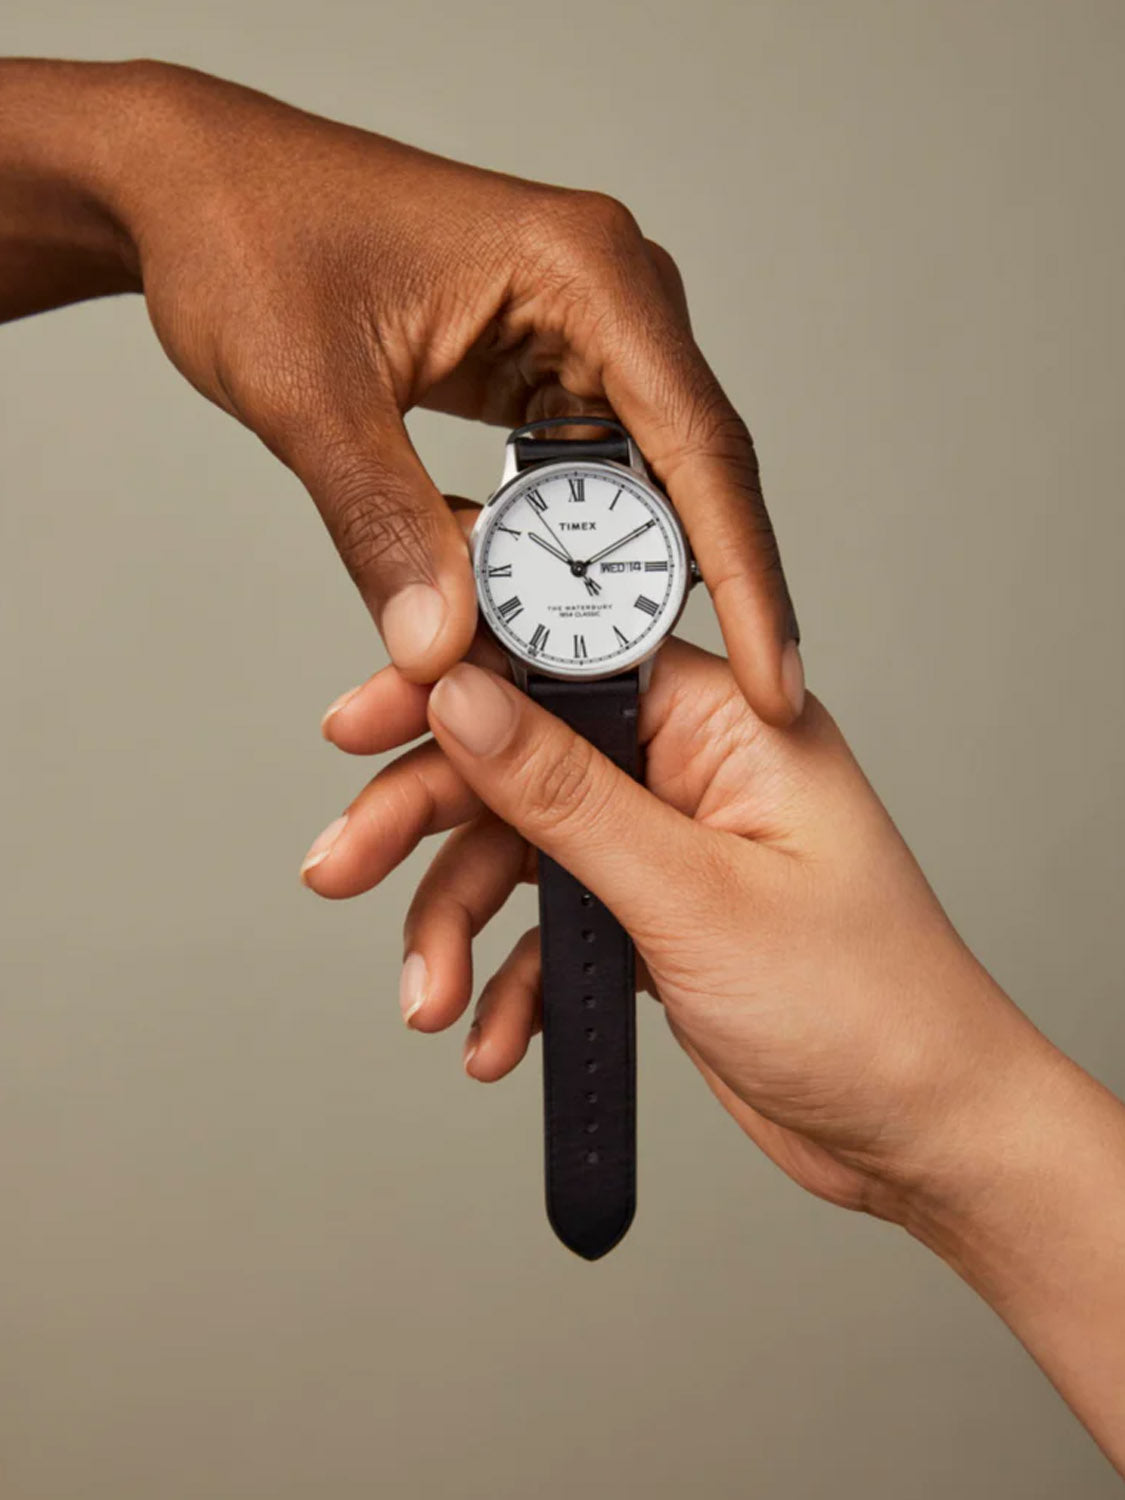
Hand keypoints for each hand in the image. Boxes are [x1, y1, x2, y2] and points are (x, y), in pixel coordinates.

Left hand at [0, 60, 801, 713]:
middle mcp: (606, 294)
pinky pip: (584, 473)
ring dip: (622, 574)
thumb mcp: (310, 395)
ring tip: (624, 668)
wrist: (195, 189)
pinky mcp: (543, 362)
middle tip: (720, 703)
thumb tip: (440, 650)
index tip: (774, 678)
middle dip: (693, 589)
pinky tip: (560, 608)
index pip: (700, 448)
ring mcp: (580, 327)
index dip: (745, 575)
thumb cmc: (249, 238)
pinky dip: (571, 545)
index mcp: (585, 272)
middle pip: (690, 470)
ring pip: (641, 480)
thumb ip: (382, 524)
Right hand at [304, 638, 1035, 1216]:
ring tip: (425, 999)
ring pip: (518, 852)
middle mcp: (688, 770)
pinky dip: (509, 980)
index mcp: (726, 722)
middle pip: (516, 757)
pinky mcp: (649, 920)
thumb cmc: (866, 1007)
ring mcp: (665, 847)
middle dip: (423, 819)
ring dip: (454, 924)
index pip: (563, 654)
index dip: (454, 675)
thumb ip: (566, 794)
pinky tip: (491, 1037)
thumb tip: (463, 698)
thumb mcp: (694, 895)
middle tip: (338, 866)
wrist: (921, 1136)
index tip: (363, 718)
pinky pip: (548, 927)